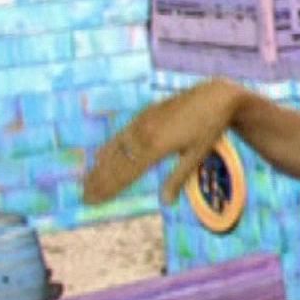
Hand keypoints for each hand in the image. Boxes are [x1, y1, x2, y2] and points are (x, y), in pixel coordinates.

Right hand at [83, 79, 242, 205]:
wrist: (214, 96)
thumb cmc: (210, 128)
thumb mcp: (197, 155)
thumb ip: (178, 178)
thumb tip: (166, 203)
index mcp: (156, 147)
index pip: (126, 174)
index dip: (109, 189)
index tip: (94, 201)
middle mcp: (144, 134)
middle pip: (116, 164)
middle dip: (99, 182)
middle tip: (84, 198)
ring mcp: (142, 123)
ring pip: (115, 149)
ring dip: (99, 168)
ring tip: (86, 183)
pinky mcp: (144, 115)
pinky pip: (121, 135)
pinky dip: (108, 149)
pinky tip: (99, 157)